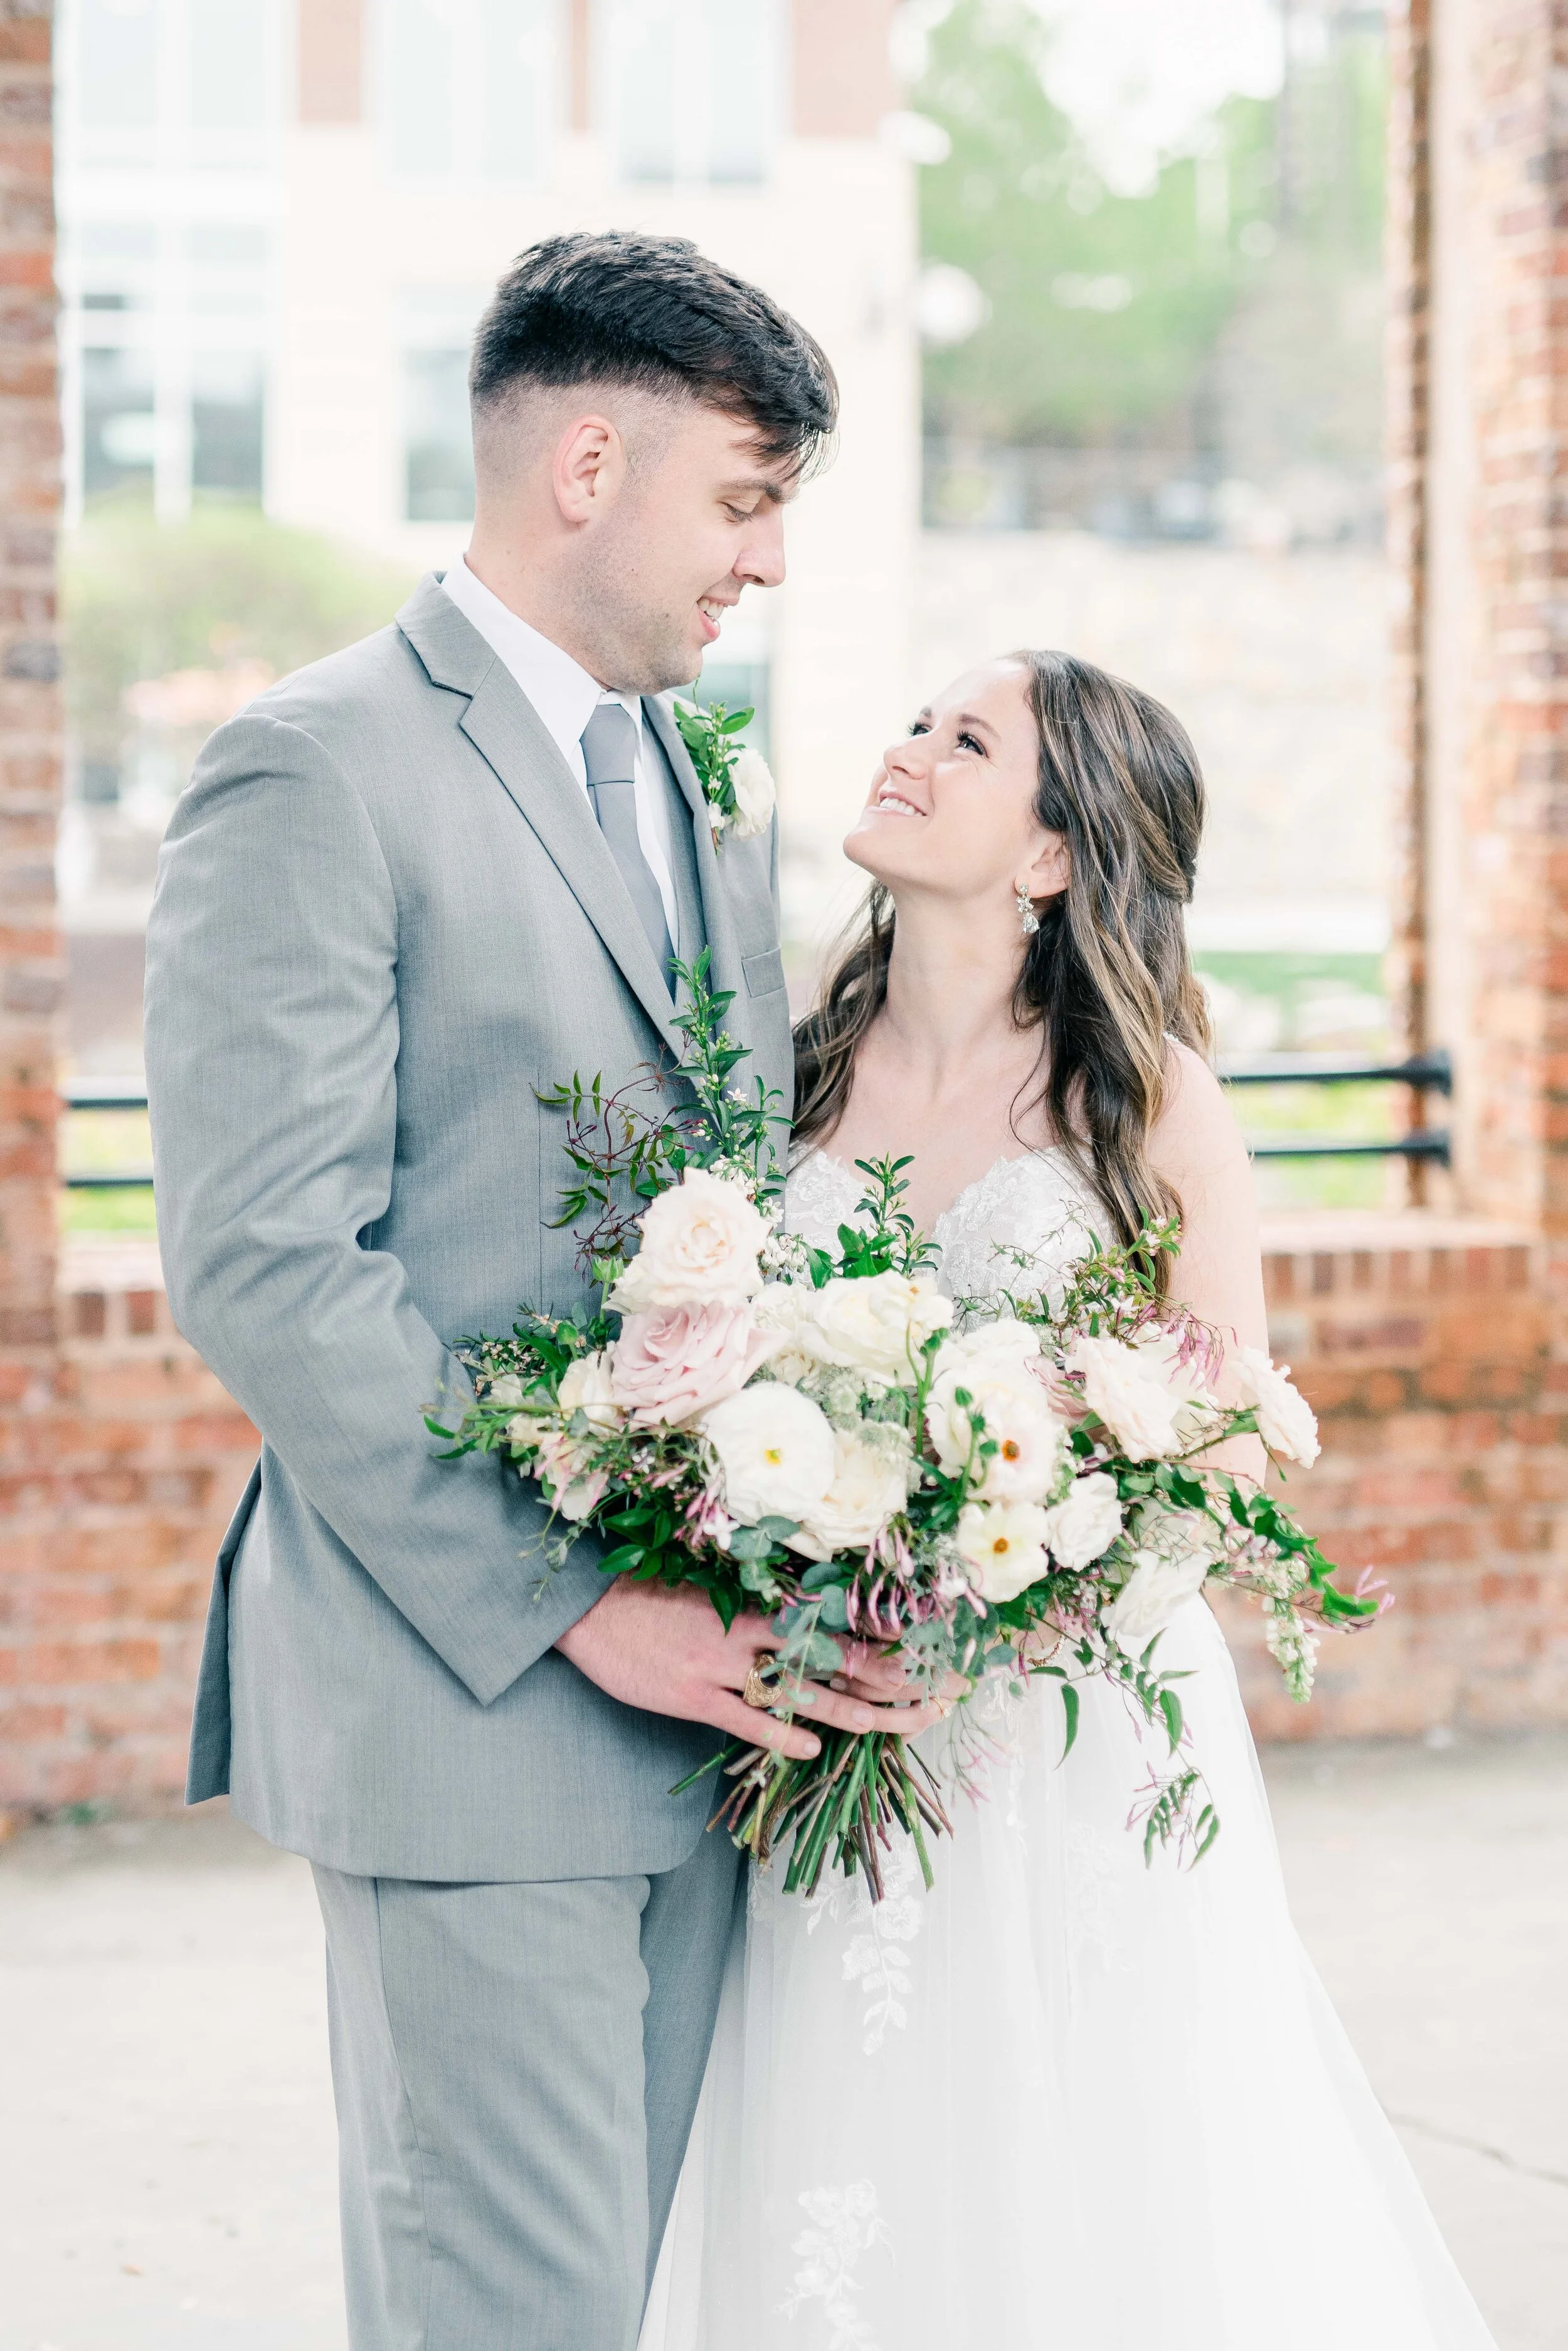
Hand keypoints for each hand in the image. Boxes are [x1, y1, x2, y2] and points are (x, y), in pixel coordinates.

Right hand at [554, 1580, 949, 1760]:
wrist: (589, 1607)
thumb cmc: (651, 1594)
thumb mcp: (709, 1588)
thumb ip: (757, 1605)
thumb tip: (811, 1615)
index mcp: (755, 1604)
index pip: (835, 1621)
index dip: (884, 1636)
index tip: (927, 1647)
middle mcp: (748, 1634)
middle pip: (834, 1659)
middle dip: (889, 1678)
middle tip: (938, 1693)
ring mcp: (722, 1667)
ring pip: (800, 1692)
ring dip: (853, 1711)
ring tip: (899, 1724)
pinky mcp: (692, 1698)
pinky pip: (745, 1720)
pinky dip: (780, 1735)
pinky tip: (813, 1750)